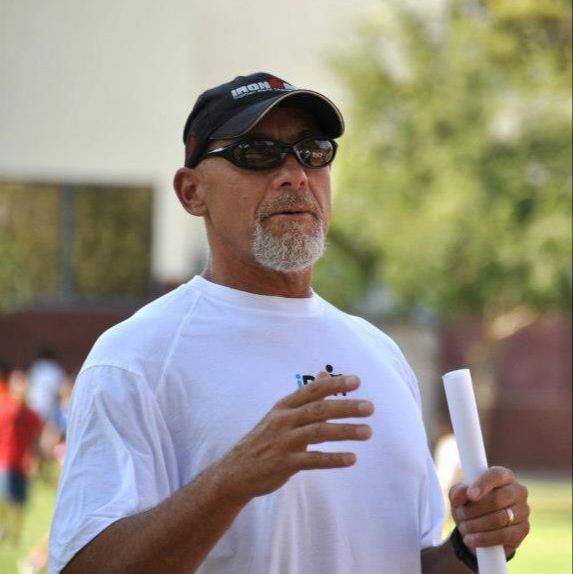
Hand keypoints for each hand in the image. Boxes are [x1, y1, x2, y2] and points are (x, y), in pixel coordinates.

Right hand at [214, 374, 373, 503]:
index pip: (312, 390)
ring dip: (345, 431)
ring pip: (318, 432)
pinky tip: (352, 459)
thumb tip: (323, 373)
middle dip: (346, 407)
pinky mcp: (284, 464)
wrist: (235, 472)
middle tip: (370, 407)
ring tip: (368, 432)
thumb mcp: (281, 414)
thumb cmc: (264, 440)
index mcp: (284, 406)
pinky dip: (333, 459)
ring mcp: (283, 442)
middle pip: (318, 409)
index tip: (357, 380)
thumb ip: (305, 397)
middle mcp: (283, 420)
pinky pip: (312, 460)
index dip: (334, 384)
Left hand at [450, 466, 529, 555]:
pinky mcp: (523, 530)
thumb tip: (459, 496)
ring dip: (477, 525)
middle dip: (474, 510)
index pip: (495, 475)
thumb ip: (457, 492)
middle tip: (460, 515)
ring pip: (500, 519)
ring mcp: (523, 511)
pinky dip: (484, 538)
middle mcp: (517, 490)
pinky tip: (471, 539)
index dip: (483, 484)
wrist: (478, 527)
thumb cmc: (469, 504)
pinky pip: (504, 536)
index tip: (470, 495)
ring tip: (463, 527)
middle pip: (497, 499)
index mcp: (503, 475)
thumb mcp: (459, 496)